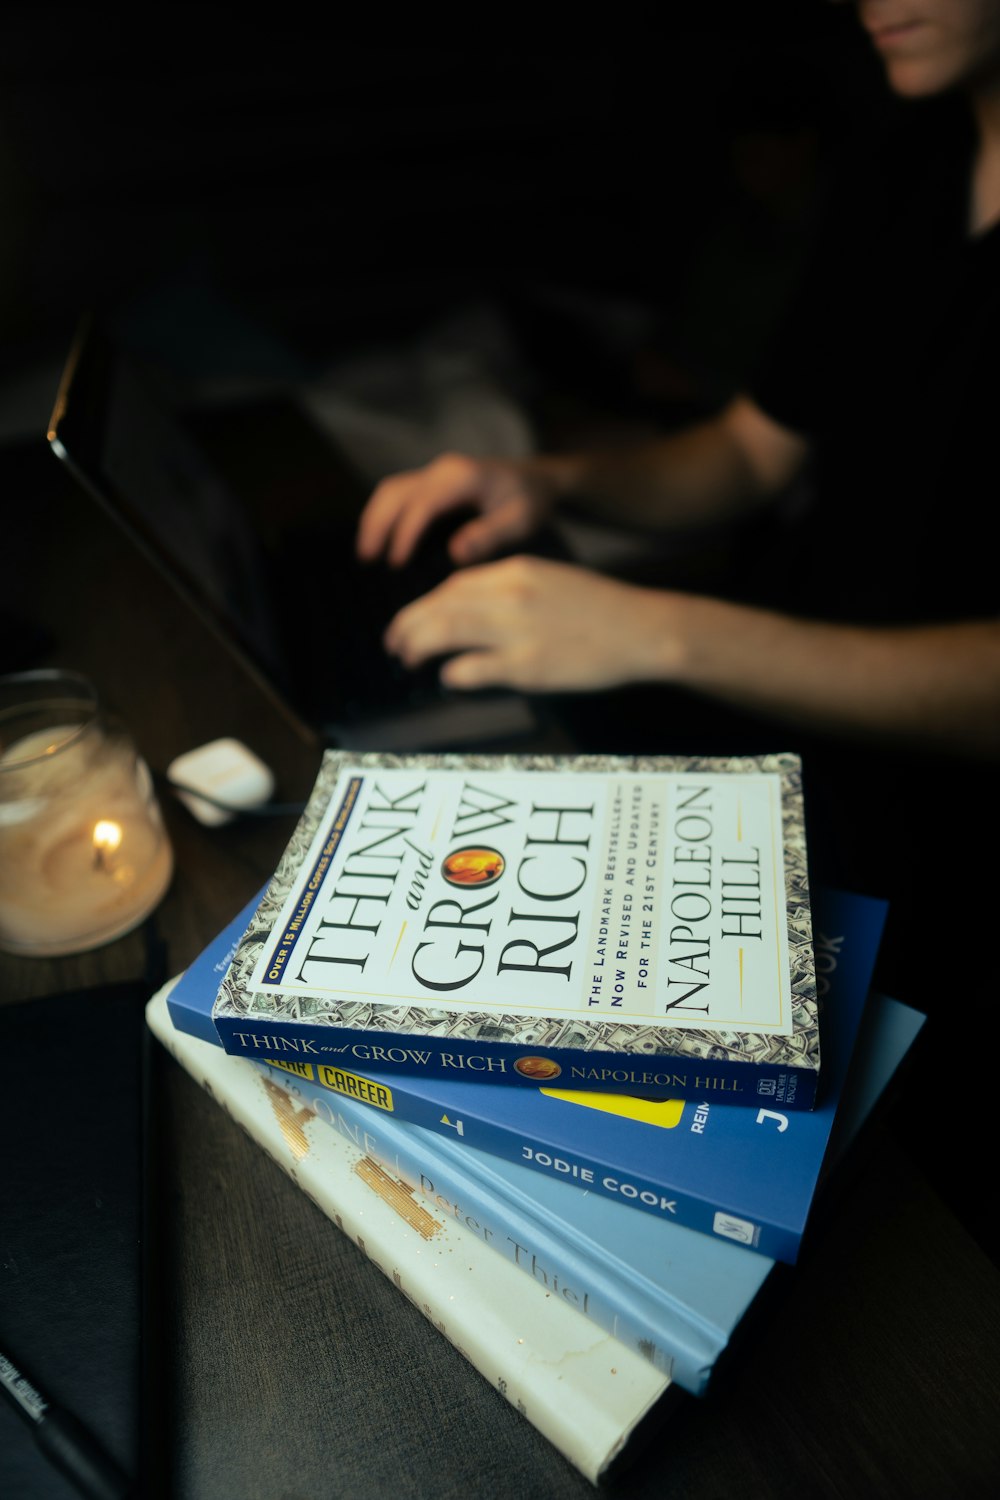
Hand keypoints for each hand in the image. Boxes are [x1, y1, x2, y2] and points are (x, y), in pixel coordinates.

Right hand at [356, 452, 559, 568]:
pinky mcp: (432, 482)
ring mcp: (435, 473)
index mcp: (464, 476)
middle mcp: (444, 470)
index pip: (423, 503)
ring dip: (374, 519)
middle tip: (367, 560)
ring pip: (391, 490)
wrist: (536, 481)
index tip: (397, 564)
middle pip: (396, 492)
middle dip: (377, 525)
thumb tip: (455, 553)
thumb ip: (489, 536)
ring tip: (367, 554)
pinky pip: (399, 494)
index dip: (405, 534)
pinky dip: (384, 515)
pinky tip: (380, 541)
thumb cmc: (530, 502)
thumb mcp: (520, 521)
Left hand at [384, 555, 679, 691]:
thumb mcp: (549, 581)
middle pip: (440, 607)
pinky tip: (448, 678)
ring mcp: (518, 630)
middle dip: (407, 625)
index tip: (410, 621)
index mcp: (516, 571)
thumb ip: (508, 590)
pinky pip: (472, 668)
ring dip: (418, 646)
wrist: (642, 629)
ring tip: (407, 659)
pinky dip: (453, 674)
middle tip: (393, 644)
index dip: (423, 605)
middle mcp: (511, 595)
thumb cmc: (599, 610)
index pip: (453, 586)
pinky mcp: (528, 665)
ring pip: (446, 632)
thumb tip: (465, 609)